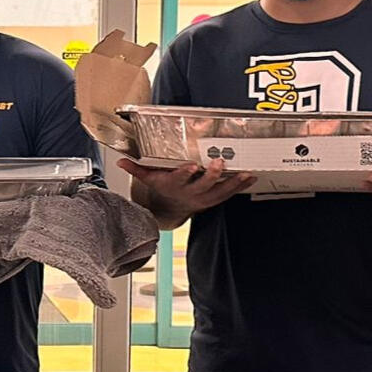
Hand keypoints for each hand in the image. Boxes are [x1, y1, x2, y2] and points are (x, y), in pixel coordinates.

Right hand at [117, 157, 255, 223]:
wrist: (171, 209)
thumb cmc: (163, 188)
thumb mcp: (148, 179)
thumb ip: (136, 169)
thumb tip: (121, 161)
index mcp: (174, 185)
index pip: (179, 179)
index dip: (185, 173)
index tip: (192, 166)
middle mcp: (190, 193)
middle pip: (202, 185)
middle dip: (212, 175)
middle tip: (220, 163)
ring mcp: (203, 198)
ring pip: (219, 191)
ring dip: (232, 182)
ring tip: (245, 173)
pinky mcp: (213, 200)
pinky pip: (227, 194)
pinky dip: (240, 186)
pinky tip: (250, 177)